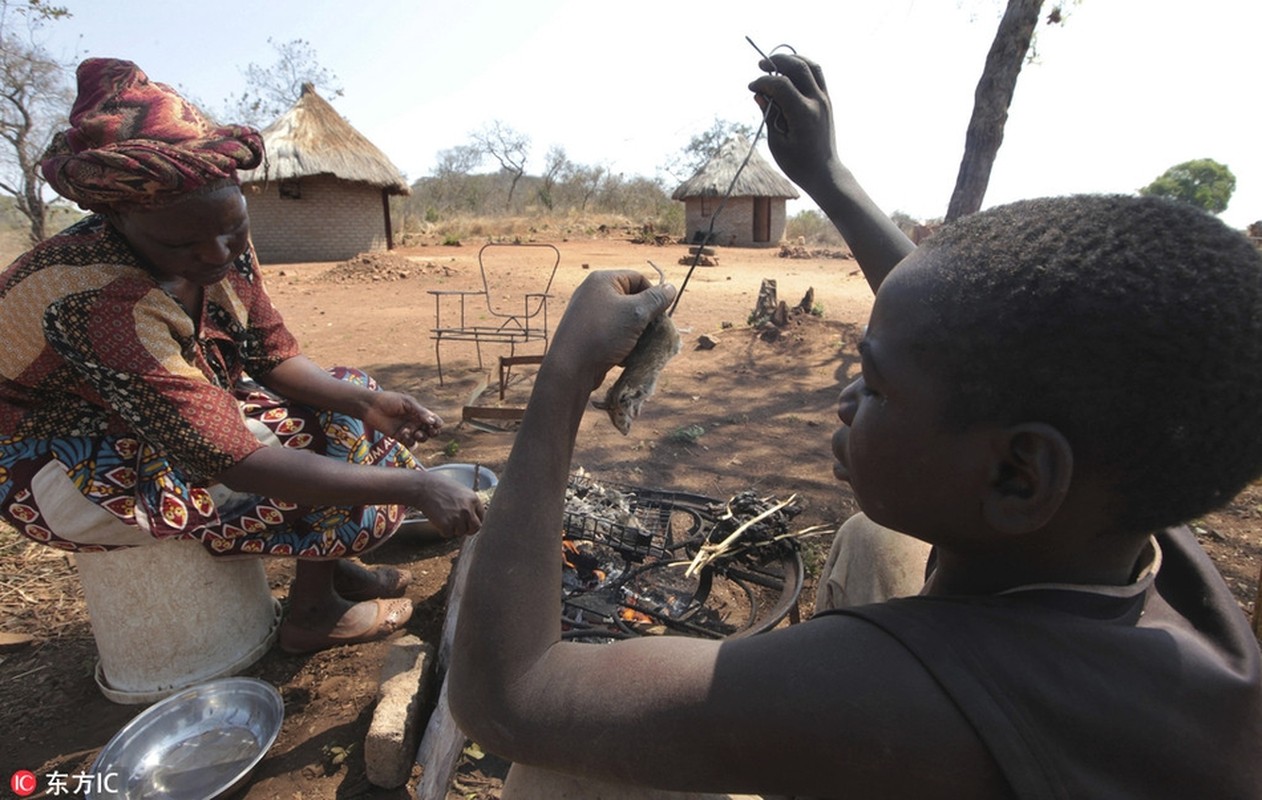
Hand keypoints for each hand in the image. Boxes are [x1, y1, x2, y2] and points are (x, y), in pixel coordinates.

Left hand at [363, 391, 442, 447]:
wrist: (370, 407)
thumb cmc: (388, 400)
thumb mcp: (407, 402)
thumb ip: (420, 412)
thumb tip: (432, 421)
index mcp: (419, 412)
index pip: (435, 421)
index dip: (437, 424)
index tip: (434, 424)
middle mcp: (416, 422)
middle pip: (431, 432)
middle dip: (432, 433)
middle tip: (426, 430)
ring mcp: (408, 430)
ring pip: (422, 439)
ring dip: (420, 437)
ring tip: (411, 431)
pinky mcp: (399, 437)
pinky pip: (410, 444)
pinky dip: (410, 442)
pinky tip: (404, 434)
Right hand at [412, 472, 483, 537]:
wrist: (424, 487)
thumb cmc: (440, 487)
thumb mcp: (461, 491)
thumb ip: (469, 503)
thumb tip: (473, 517)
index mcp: (473, 499)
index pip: (482, 517)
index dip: (475, 520)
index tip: (470, 522)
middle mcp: (468, 509)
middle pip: (475, 528)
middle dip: (468, 529)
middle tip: (460, 527)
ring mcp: (457, 518)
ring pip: (460, 532)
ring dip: (453, 529)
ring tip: (445, 517)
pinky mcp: (446, 525)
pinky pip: (448, 534)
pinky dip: (443, 531)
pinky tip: (438, 520)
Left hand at [546, 270, 676, 389]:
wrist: (571, 368)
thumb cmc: (603, 334)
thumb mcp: (636, 314)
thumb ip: (656, 299)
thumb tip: (670, 288)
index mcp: (603, 280)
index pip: (639, 279)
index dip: (653, 297)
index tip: (660, 318)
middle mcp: (594, 293)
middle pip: (632, 300)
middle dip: (646, 318)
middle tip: (653, 334)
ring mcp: (590, 314)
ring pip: (624, 319)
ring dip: (637, 333)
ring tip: (639, 347)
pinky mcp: (589, 333)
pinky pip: (614, 333)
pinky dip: (623, 342)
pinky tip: (626, 356)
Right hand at [748, 54, 838, 191]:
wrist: (824, 173)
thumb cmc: (798, 164)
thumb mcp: (777, 142)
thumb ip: (769, 115)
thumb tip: (760, 94)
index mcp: (803, 114)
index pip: (781, 84)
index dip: (763, 82)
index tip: (751, 88)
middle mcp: (817, 102)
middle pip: (798, 67)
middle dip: (777, 61)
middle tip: (760, 64)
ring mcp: (824, 100)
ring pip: (811, 66)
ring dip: (792, 59)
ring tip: (775, 63)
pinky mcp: (827, 101)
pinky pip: (817, 74)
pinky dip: (802, 67)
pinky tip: (788, 72)